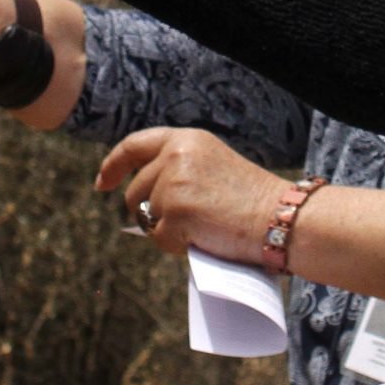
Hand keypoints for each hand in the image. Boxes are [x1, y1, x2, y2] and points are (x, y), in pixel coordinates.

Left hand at [95, 128, 286, 264]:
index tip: (103, 183)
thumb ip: (178, 173)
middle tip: (182, 224)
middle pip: (135, 191)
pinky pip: (160, 239)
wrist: (281, 218)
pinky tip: (206, 237)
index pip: (135, 145)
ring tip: (205, 227)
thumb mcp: (212, 169)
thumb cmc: (252, 202)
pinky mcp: (175, 210)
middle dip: (147, 213)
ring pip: (145, 217)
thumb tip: (139, 207)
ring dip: (167, 230)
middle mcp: (176, 153)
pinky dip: (177, 246)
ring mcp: (173, 182)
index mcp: (187, 139)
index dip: (114, 165)